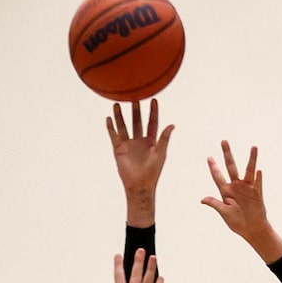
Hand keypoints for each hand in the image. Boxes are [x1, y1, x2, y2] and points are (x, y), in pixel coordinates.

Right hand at [106, 100, 173, 225]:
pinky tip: (108, 118)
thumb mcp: (160, 153)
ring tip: (118, 103)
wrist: (140, 185)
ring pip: (124, 126)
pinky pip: (114, 136)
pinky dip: (111, 127)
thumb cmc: (152, 172)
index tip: (154, 100)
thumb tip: (172, 125)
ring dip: (121, 116)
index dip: (153, 112)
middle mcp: (139, 141)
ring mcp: (128, 145)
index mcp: (151, 141)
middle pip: (137, 121)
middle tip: (134, 97)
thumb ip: (164, 138)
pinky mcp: (119, 150)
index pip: (152, 123)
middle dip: (136, 110)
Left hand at [201, 141, 281, 262]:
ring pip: (249, 171)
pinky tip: (259, 171)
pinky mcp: (257, 193)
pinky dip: (259, 178)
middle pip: (231, 167)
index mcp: (226, 191)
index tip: (209, 157)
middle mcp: (236, 186)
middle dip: (227, 154)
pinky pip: (258, 184)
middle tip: (223, 141)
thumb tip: (202, 199)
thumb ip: (215, 204)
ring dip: (251, 159)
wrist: (251, 229)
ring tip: (254, 147)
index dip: (213, 167)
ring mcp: (247, 188)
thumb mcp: (224, 213)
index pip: (218, 176)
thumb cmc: (237, 222)